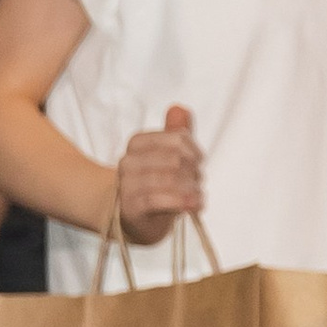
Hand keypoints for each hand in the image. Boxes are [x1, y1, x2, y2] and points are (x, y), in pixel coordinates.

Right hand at [116, 104, 203, 245]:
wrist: (136, 218)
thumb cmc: (156, 182)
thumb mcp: (168, 155)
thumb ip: (176, 132)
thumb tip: (179, 108)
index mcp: (137, 143)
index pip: (177, 138)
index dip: (195, 151)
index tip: (199, 162)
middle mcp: (128, 162)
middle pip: (175, 159)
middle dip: (194, 172)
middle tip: (198, 182)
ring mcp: (126, 185)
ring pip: (169, 180)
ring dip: (191, 189)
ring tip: (198, 195)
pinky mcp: (131, 208)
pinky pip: (159, 200)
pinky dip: (182, 202)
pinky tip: (194, 205)